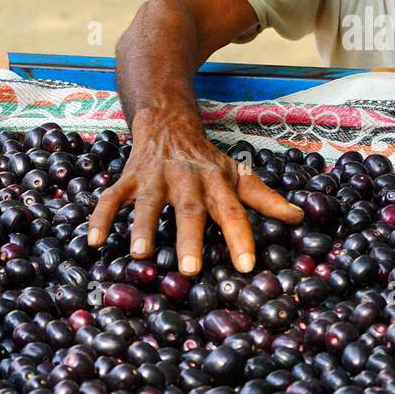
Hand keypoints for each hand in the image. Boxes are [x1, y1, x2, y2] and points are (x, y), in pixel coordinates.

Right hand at [87, 109, 302, 275]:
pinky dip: (101, 217)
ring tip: (141, 255)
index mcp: (217, 182)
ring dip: (144, 228)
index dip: (240, 237)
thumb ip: (265, 198)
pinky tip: (95, 242)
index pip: (233, 211)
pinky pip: (111, 198)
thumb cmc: (206, 162)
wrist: (168, 123)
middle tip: (191, 270)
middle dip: (190, 238)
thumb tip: (299, 218)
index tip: (247, 266)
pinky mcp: (128, 179)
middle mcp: (187, 179)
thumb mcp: (237, 175)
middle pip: (190, 210)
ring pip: (149, 203)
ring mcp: (155, 178)